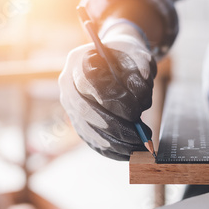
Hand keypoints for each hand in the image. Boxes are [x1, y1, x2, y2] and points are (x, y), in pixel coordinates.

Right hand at [59, 23, 156, 159]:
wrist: (114, 62)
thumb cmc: (126, 58)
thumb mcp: (137, 55)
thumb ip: (141, 69)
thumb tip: (141, 95)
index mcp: (78, 61)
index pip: (88, 82)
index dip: (111, 100)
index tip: (136, 113)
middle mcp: (67, 85)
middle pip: (86, 111)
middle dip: (116, 127)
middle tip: (141, 136)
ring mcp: (69, 106)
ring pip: (88, 130)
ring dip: (116, 142)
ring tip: (140, 145)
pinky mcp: (77, 122)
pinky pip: (91, 141)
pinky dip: (112, 151)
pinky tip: (130, 152)